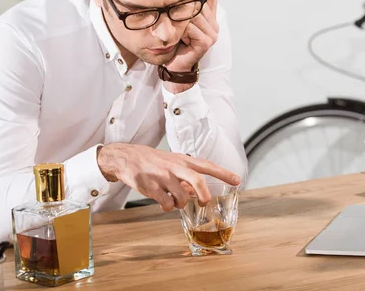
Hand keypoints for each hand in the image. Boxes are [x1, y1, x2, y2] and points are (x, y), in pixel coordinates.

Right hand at [96, 143, 240, 210]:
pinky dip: (168, 207)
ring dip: (181, 204)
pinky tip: (163, 202)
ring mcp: (162, 176)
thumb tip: (200, 192)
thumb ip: (187, 176)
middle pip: (197, 179)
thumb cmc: (153, 161)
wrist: (126, 157)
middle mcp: (174, 167)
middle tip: (205, 202)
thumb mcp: (172, 163)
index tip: (237, 180)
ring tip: (175, 201)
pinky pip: (166, 204)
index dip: (223, 173)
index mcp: (182, 160)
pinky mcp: (150, 186)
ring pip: (182, 197)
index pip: (207, 165)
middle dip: (205, 194)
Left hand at [164, 0, 218, 72]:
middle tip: (174, 22)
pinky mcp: (206, 42)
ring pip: (194, 15)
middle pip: (199, 4)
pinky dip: (181, 31)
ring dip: (180, 22)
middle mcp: (214, 25)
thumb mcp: (181, 21)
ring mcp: (212, 34)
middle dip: (183, 10)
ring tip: (176, 31)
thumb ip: (187, 7)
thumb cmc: (176, 43)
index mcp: (211, 18)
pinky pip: (191, 28)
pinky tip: (178, 38)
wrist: (175, 65)